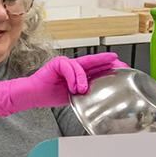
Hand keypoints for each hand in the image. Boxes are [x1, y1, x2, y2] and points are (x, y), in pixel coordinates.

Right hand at [0, 53, 124, 116]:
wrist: (33, 95)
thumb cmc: (50, 95)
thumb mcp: (74, 95)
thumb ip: (86, 91)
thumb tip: (102, 93)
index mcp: (78, 74)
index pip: (96, 68)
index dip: (108, 66)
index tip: (121, 66)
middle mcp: (73, 66)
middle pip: (92, 61)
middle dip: (105, 61)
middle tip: (117, 60)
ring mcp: (65, 63)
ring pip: (80, 66)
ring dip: (83, 79)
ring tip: (82, 90)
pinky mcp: (56, 63)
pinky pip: (69, 68)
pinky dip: (72, 78)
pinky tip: (73, 87)